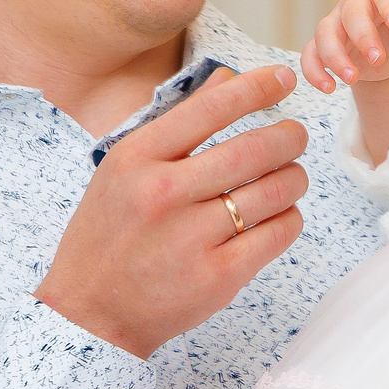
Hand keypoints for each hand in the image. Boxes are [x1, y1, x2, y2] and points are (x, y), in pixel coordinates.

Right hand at [33, 64, 310, 358]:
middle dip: (290, 136)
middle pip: (254, 149)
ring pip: (275, 190)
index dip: (256, 88)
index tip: (284, 78)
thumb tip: (227, 77)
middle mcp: (164, 193)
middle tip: (297, 135)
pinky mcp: (219, 275)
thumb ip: (176, 123)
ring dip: (295, 177)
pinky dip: (290, 217)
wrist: (92, 311)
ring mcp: (193, 236)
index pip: (210, 108)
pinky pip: (279, 232)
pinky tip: (281, 214)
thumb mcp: (123, 169)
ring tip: (292, 176)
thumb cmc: (109, 235)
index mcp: (137, 158)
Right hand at [302, 0, 388, 165]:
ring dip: (335, 56)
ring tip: (352, 80)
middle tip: (377, 59)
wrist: (388, 50)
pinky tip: (329, 88)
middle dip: (362, 35)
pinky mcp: (323, 47)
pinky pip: (310, 54)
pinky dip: (315, 71)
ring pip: (325, 33)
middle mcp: (356, 4)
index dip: (388, 4)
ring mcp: (336, 24)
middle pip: (351, 12)